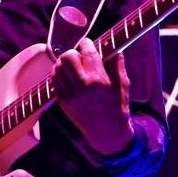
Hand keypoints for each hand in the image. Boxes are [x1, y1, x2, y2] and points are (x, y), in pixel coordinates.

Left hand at [52, 38, 134, 156]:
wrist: (107, 133)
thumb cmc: (118, 108)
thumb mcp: (123, 85)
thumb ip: (118, 65)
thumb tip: (115, 49)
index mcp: (99, 81)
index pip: (88, 52)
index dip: (87, 44)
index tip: (88, 43)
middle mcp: (82, 87)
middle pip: (67, 57)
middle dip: (74, 53)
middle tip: (81, 57)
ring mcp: (69, 95)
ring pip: (57, 67)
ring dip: (65, 63)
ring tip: (74, 67)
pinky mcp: (62, 101)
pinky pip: (54, 80)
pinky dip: (60, 74)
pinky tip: (69, 76)